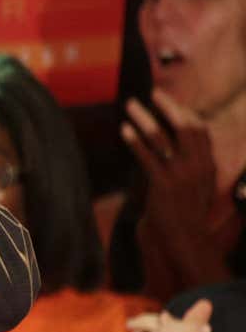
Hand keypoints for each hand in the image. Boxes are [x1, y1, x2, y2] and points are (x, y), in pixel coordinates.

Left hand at [122, 91, 234, 288]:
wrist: (187, 239)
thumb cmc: (188, 212)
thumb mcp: (197, 185)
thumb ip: (190, 164)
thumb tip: (173, 144)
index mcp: (208, 164)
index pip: (200, 130)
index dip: (184, 111)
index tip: (169, 100)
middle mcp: (198, 166)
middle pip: (185, 126)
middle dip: (168, 106)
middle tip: (153, 92)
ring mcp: (181, 175)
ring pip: (162, 137)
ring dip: (145, 118)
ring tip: (130, 105)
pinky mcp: (163, 185)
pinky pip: (147, 156)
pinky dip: (134, 141)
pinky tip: (123, 130)